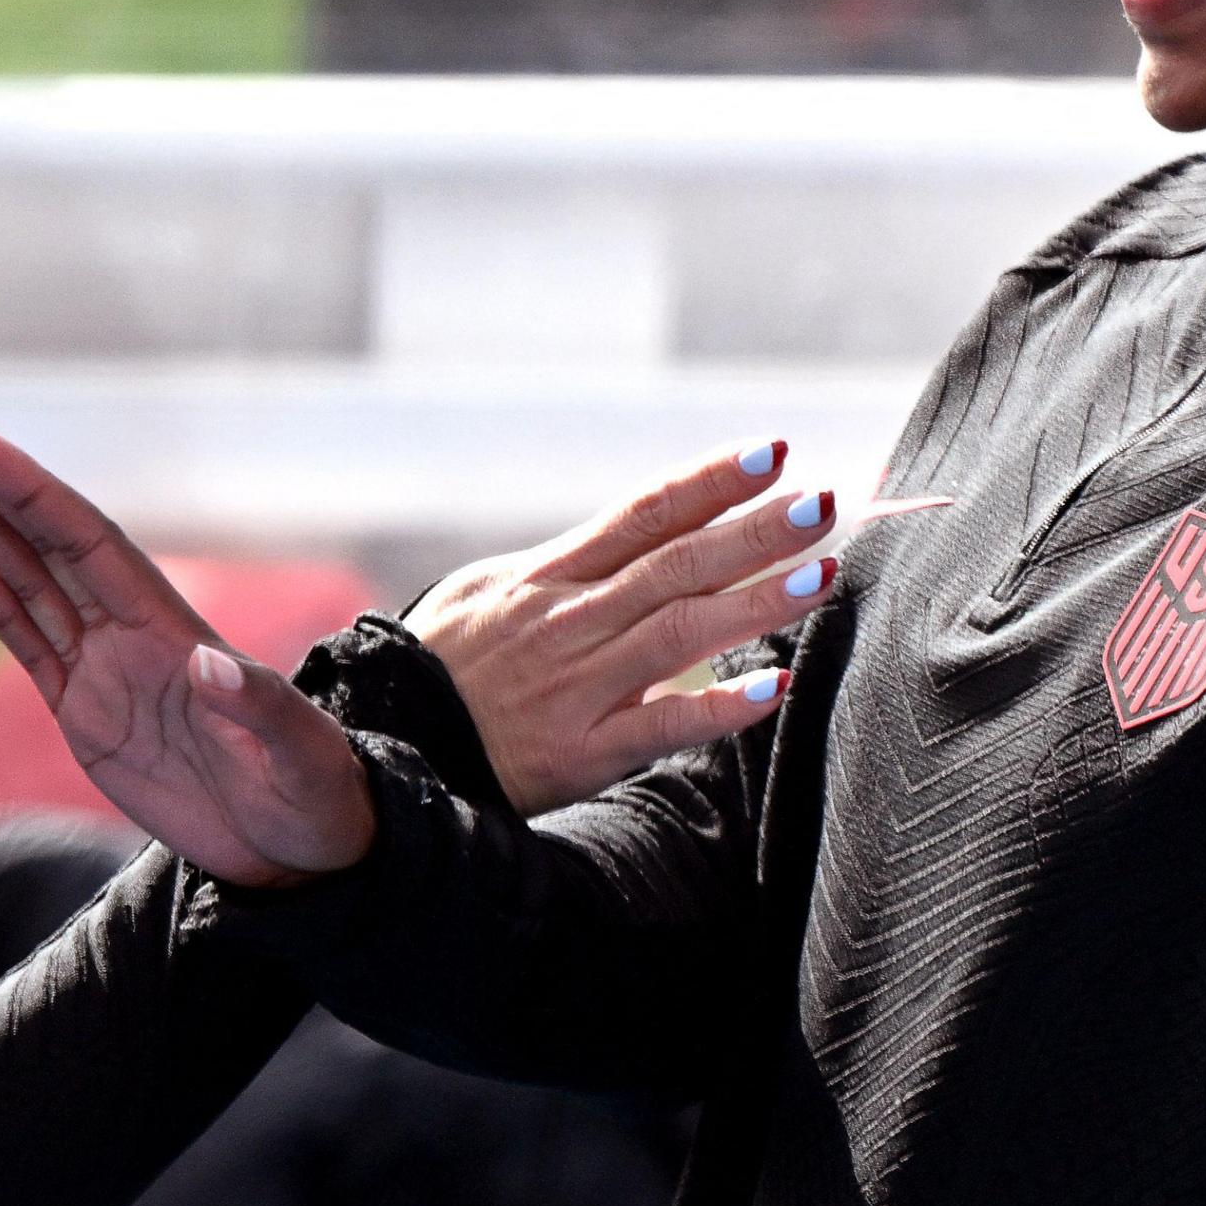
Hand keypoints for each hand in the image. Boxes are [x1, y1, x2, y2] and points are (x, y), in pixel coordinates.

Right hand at [0, 415, 376, 887]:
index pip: (89, 542)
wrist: (298, 855)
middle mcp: (134, 637)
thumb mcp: (299, 753)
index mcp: (174, 631)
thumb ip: (255, 707)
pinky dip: (1, 605)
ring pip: (34, 584)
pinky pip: (35, 648)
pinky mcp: (89, 719)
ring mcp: (108, 674)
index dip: (36, 493)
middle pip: (52, 544)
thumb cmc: (314, 796)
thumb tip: (207, 663)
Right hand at [408, 443, 948, 814]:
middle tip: (823, 503)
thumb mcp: (487, 594)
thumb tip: (643, 534)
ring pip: (678, 632)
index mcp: (546, 576)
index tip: (772, 452)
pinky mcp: (577, 753)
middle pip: (674, 563)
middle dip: (754, 530)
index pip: (642, 513)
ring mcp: (573, 686)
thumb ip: (567, 568)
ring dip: (754, 601)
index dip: (709, 481)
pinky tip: (771, 690)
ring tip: (819, 575)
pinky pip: (657, 725)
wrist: (382, 748)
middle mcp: (565, 621)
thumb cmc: (442, 670)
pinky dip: (716, 706)